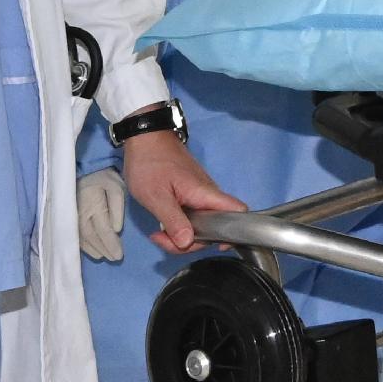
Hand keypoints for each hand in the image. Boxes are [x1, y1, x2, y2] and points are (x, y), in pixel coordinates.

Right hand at [76, 166, 129, 261]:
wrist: (84, 167)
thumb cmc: (104, 177)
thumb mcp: (116, 186)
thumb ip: (117, 207)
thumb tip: (116, 229)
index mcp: (93, 205)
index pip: (103, 230)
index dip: (110, 244)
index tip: (119, 255)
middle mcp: (79, 212)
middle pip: (91, 237)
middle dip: (103, 249)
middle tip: (114, 258)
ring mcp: (71, 215)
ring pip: (81, 238)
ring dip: (93, 249)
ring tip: (104, 256)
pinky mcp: (68, 215)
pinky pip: (74, 234)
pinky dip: (82, 245)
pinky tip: (91, 250)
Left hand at [121, 131, 241, 253]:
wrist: (144, 137)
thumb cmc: (150, 163)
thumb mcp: (156, 196)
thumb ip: (174, 220)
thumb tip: (187, 243)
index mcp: (206, 194)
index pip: (238, 212)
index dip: (234, 231)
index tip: (213, 244)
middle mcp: (208, 195)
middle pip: (215, 226)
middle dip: (191, 241)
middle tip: (163, 238)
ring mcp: (199, 195)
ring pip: (201, 223)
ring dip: (182, 234)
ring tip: (158, 233)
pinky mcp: (190, 194)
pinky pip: (192, 216)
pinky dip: (179, 225)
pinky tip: (161, 225)